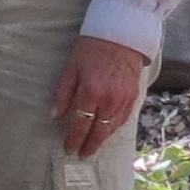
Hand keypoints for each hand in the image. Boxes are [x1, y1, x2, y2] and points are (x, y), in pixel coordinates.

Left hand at [52, 36, 146, 157]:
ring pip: (112, 128)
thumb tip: (55, 115)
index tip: (68, 149)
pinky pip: (124, 119)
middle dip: (89, 146)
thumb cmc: (92, 48)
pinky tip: (108, 132)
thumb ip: (63, 93)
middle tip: (82, 155)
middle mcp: (109, 100)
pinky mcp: (134, 96)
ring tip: (93, 147)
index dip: (74, 139)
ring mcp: (124, 99)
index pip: (80, 124)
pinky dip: (115, 128)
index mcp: (91, 92)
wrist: (122, 34)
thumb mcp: (71, 67)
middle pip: (98, 131)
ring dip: (102, 139)